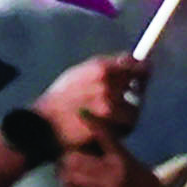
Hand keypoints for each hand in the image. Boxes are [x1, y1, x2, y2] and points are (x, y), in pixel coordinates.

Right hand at [29, 53, 143, 152]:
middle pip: (138, 86)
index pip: (136, 65)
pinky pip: (126, 125)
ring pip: (134, 107)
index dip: (142, 68)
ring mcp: (109, 106)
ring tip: (112, 115)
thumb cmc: (58, 99)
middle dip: (135, 90)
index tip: (145, 71)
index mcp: (100, 68)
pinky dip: (121, 127)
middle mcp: (107, 84)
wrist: (41, 126)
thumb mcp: (76, 74)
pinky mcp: (109, 126)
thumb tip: (130, 59)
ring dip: (128, 111)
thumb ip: (103, 66)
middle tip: (127, 97)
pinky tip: (109, 126)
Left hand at [55, 130, 171, 186]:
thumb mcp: (134, 165)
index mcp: (123, 159)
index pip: (105, 137)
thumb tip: (90, 145)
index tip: (80, 113)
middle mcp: (113, 173)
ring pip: (70, 177)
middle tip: (65, 157)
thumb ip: (114, 155)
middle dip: (67, 156)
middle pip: (76, 158)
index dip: (92, 124)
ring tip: (66, 172)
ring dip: (64, 173)